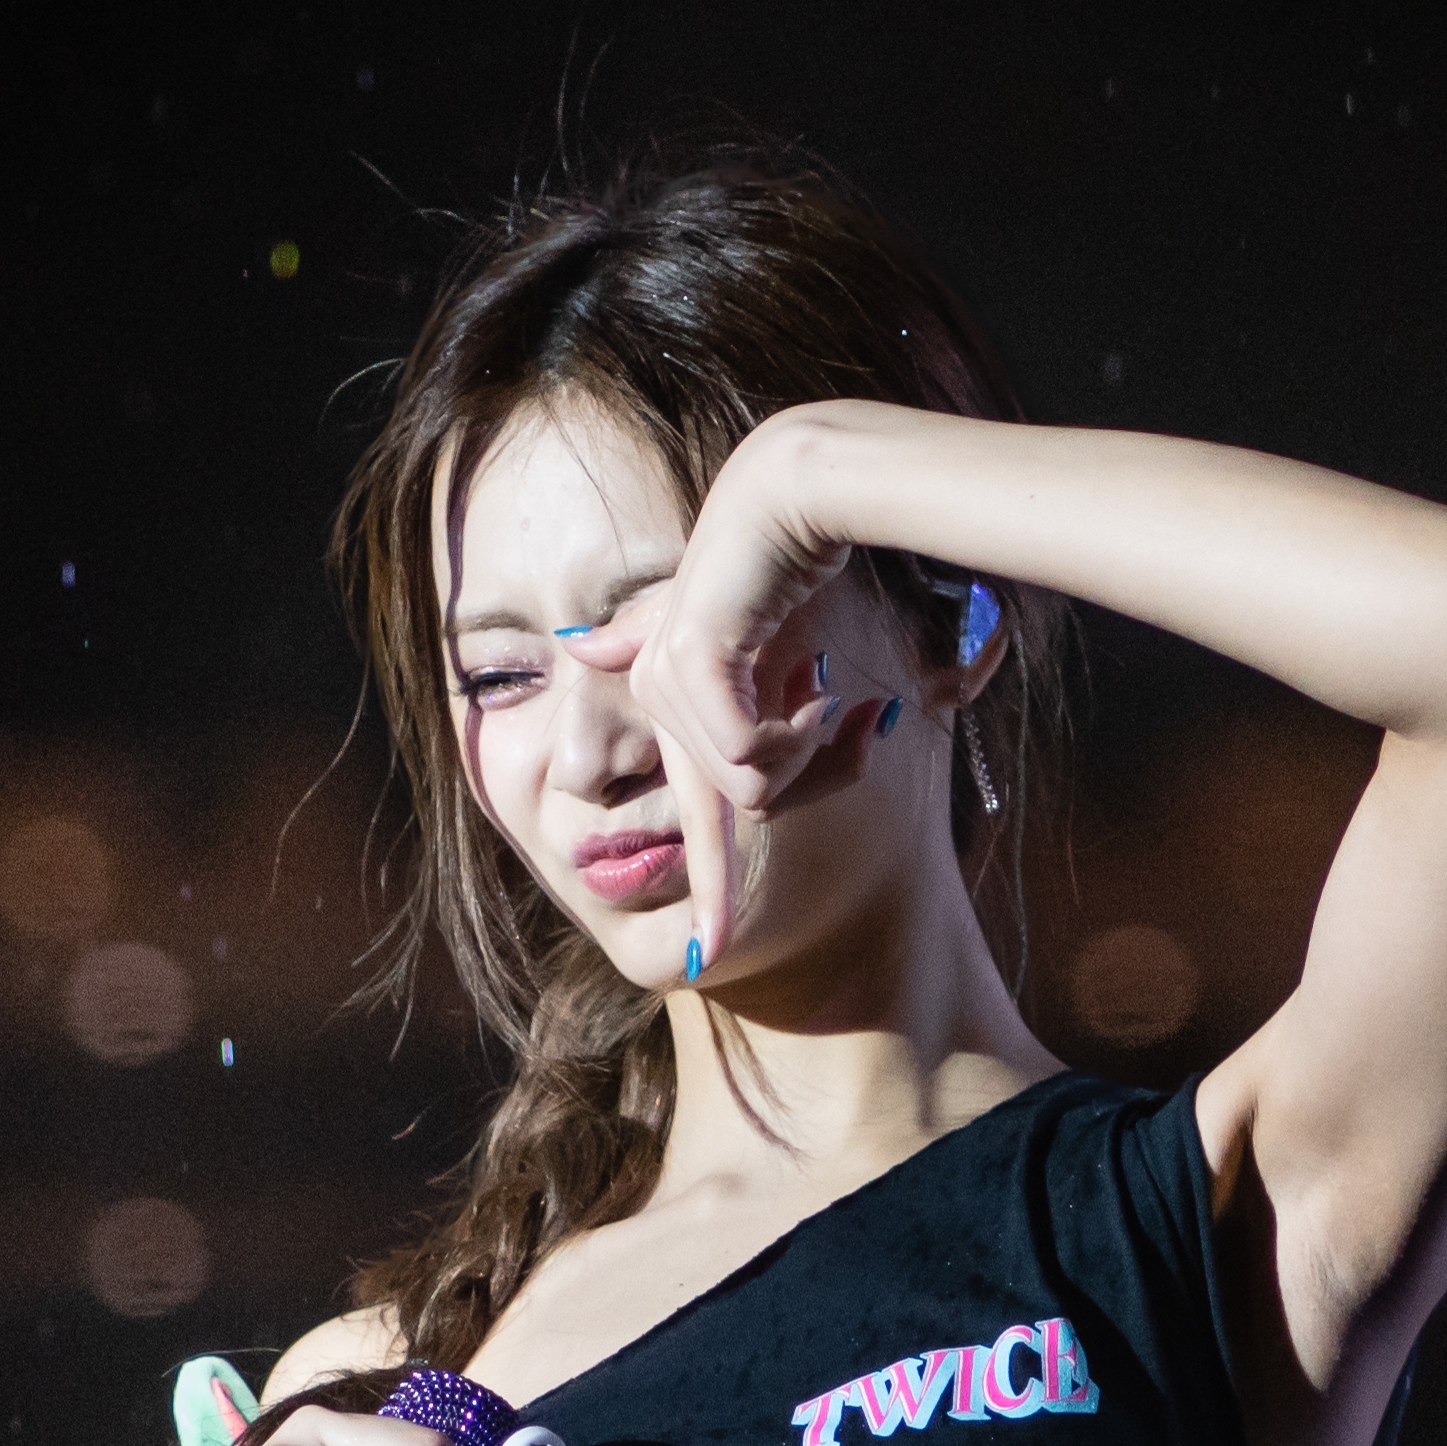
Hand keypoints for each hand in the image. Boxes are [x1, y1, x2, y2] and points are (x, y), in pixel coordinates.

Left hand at [559, 412, 905, 971]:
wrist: (804, 486)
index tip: (704, 959)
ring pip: (750, 793)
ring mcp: (667, 680)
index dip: (709, 889)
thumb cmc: (804, 559)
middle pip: (738, 815)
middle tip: (859, 732)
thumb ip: (730, 679)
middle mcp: (660, 693)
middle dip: (815, 788)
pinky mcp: (688, 663)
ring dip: (811, 753)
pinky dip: (798, 735)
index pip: (696, 812)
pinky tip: (813, 683)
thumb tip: (588, 646)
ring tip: (827, 690)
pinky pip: (747, 760)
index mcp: (681, 697)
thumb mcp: (776, 644)